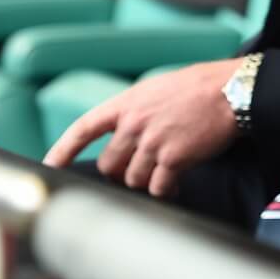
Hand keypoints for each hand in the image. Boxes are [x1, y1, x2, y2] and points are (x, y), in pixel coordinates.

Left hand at [43, 57, 244, 197]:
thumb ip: (134, 111)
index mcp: (126, 103)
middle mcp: (134, 122)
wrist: (231, 90)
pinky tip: (176, 182)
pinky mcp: (173, 158)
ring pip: (133, 179)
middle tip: (141, 168)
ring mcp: (152, 141)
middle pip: (108, 165)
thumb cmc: (199, 88)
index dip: (63, 149)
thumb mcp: (156, 89)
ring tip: (166, 172)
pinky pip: (158, 187)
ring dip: (147, 180)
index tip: (48, 165)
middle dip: (122, 172)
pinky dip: (165, 190)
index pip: (84, 129)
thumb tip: (122, 136)